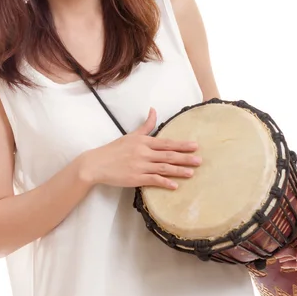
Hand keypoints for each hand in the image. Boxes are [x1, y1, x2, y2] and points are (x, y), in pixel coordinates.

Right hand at [82, 107, 201, 189]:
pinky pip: (153, 180)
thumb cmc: (114, 149)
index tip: (195, 146)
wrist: (96, 164)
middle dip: (185, 157)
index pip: (166, 143)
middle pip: (168, 155)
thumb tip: (153, 110)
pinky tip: (174, 186)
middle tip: (199, 160)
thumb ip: (146, 125)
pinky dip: (164, 183)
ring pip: (163, 168)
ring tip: (191, 173)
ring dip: (178, 170)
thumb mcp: (131, 135)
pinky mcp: (135, 178)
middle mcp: (143, 153)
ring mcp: (140, 166)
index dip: (182, 145)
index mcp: (143, 142)